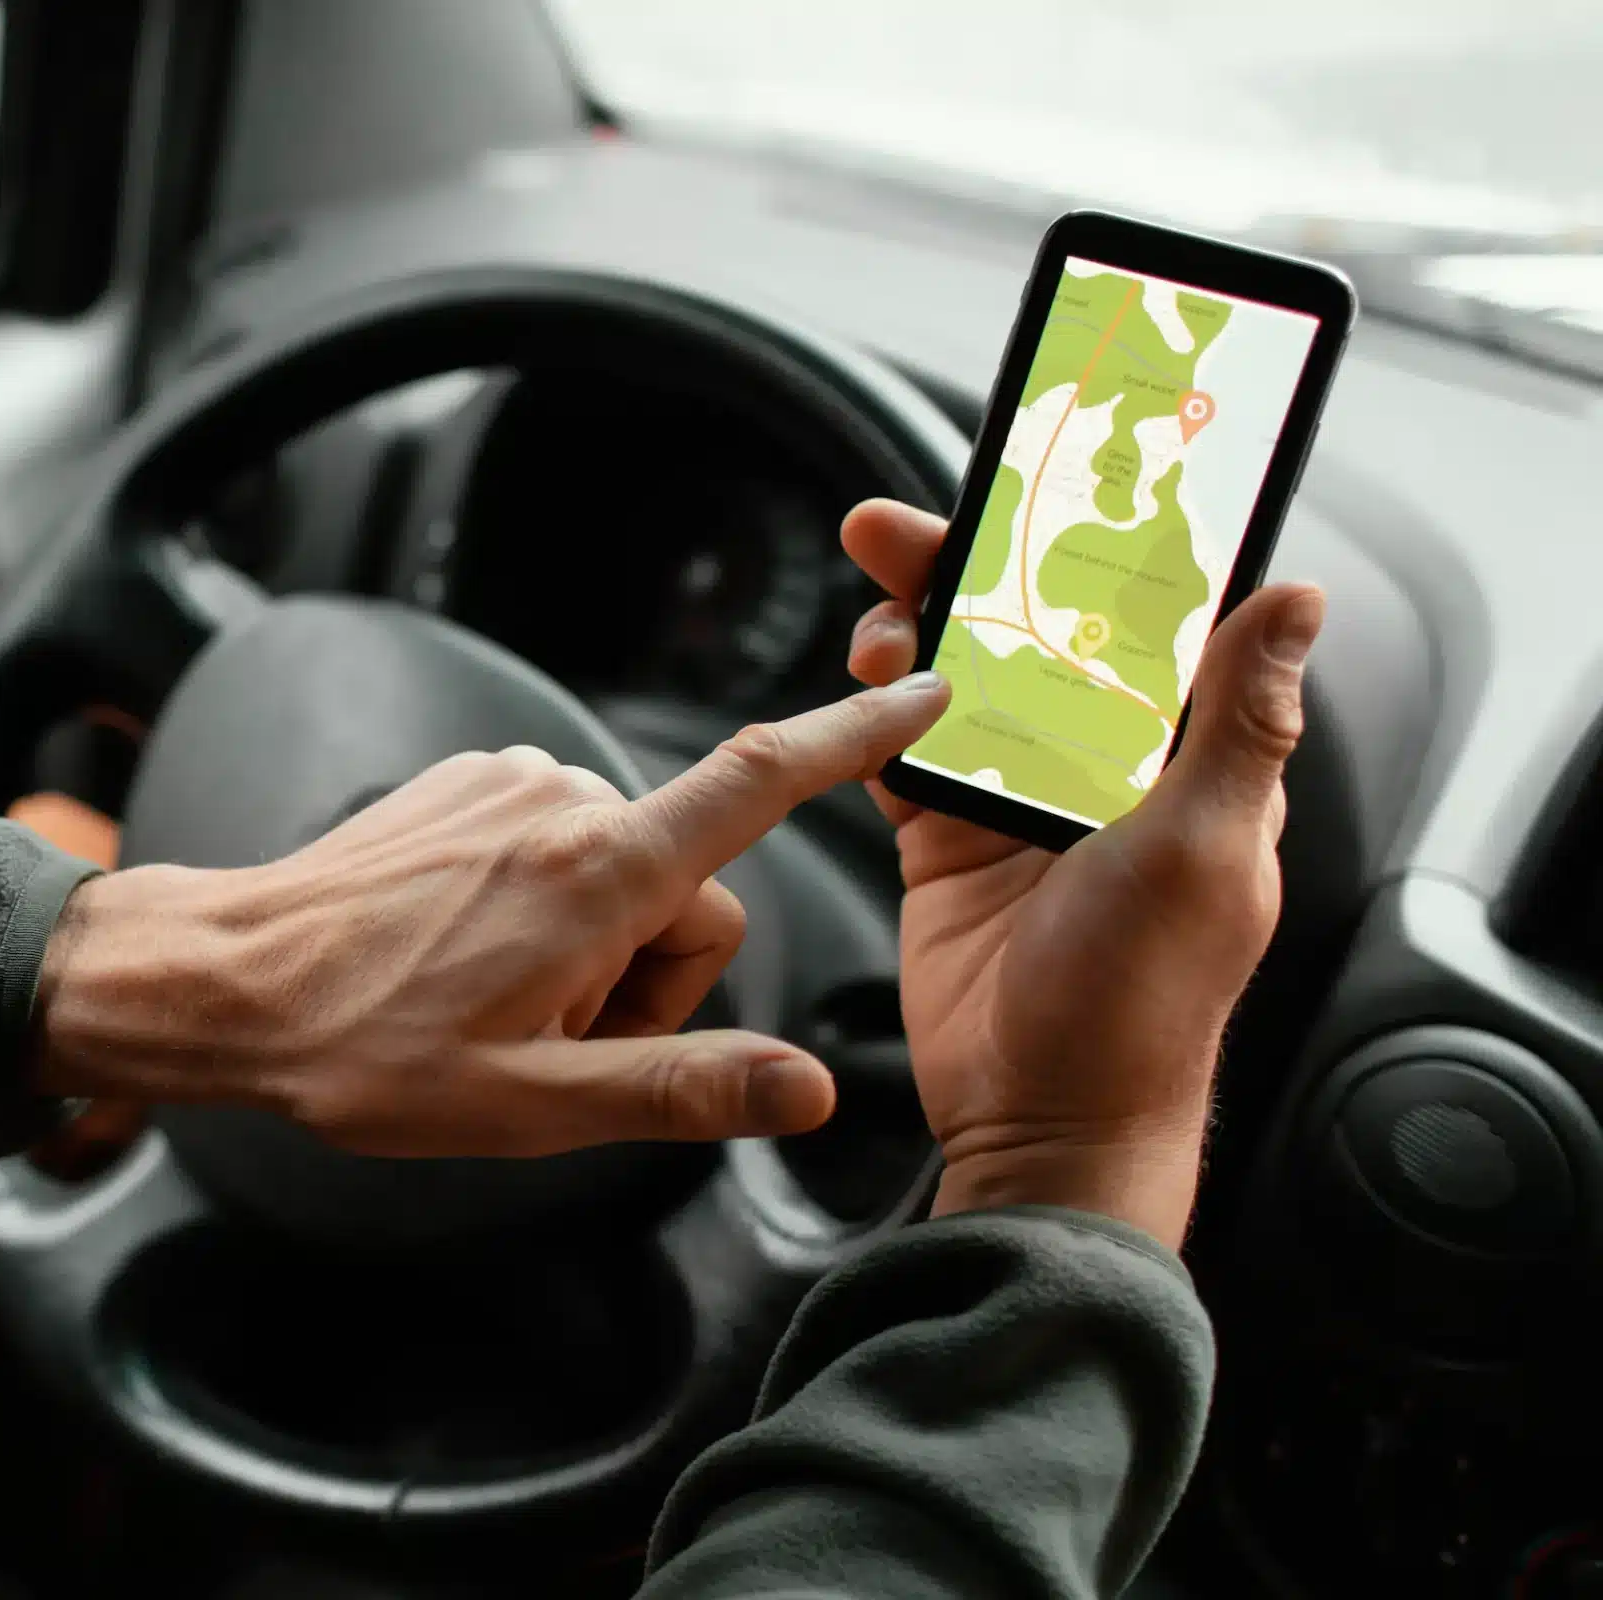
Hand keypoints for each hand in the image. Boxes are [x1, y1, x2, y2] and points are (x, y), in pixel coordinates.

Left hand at [35, 676, 951, 1156]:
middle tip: (552, 1036)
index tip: (925, 697)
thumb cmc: (367, 1052)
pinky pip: (557, 843)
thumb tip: (810, 1091)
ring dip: (592, 944)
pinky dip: (542, 904)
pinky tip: (465, 956)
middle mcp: (564, 799)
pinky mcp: (468, 783)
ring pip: (624, 870)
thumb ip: (683, 1090)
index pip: (757, 785)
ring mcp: (509, 781)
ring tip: (493, 1001)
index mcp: (598, 872)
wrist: (226, 980)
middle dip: (653, 973)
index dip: (851, 742)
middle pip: (690, 887)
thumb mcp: (533, 1105)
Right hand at [842, 500, 1323, 1245]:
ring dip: (912, 638)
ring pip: (958, 682)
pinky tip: (860, 688)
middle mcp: (1100, 772)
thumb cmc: (1141, 1005)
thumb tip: (1294, 599)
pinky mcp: (946, 843)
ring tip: (876, 622)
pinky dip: (875, 715)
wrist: (1041, 1119)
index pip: (1140, 622)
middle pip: (1030, 635)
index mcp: (1182, 760)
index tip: (1034, 490)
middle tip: (901, 531)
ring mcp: (1016, 806)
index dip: (1087, 548)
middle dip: (965, 572)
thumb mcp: (1206, 848)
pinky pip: (900, 754)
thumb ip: (1238, 719)